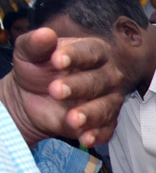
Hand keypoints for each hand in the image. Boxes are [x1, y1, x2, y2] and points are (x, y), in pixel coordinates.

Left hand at [0, 27, 125, 146]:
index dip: (75, 56)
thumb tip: (45, 34)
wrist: (32, 97)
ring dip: (90, 114)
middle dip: (79, 86)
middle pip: (100, 80)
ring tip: (72, 118)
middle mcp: (106, 75)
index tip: (57, 59)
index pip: (90, 51)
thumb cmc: (37, 69)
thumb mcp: (29, 53)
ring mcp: (108, 100)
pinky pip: (106, 130)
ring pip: (106, 107)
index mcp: (93, 52)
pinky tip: (85, 137)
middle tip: (56, 90)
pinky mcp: (105, 122)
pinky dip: (97, 135)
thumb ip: (35, 43)